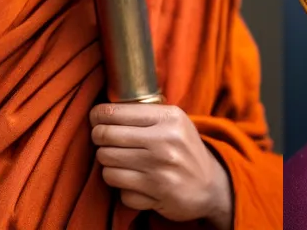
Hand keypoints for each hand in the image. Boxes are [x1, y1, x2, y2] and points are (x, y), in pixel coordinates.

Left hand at [90, 102, 234, 226]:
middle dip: (98, 140)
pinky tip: (133, 182)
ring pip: (107, 166)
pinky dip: (122, 188)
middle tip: (102, 141)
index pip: (115, 113)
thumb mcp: (174, 121)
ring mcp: (160, 171)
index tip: (95, 120)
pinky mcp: (157, 196)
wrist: (211, 185)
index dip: (97, 116)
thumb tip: (103, 110)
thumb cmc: (185, 149)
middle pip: (106, 138)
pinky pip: (120, 191)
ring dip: (108, 166)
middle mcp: (164, 143)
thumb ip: (144, 113)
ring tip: (118, 162)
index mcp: (168, 118)